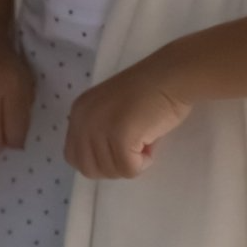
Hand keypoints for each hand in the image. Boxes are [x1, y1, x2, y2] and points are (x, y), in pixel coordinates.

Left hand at [64, 65, 193, 178]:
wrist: (173, 75)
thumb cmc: (150, 92)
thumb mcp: (110, 110)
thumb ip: (99, 131)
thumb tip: (103, 160)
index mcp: (79, 112)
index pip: (73, 156)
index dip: (98, 161)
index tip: (119, 149)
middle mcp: (83, 119)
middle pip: (89, 169)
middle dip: (113, 167)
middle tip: (133, 149)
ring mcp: (100, 127)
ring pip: (111, 171)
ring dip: (132, 162)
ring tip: (145, 138)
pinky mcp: (120, 136)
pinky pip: (129, 169)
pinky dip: (144, 163)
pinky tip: (152, 141)